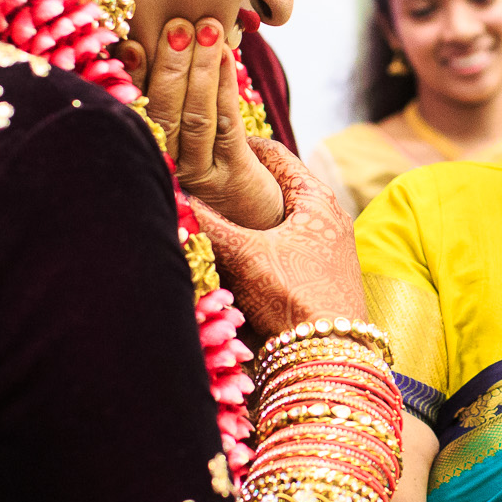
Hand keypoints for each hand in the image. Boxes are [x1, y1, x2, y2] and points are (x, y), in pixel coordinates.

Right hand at [145, 16, 284, 229]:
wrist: (253, 212)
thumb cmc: (215, 159)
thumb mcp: (189, 130)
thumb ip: (172, 93)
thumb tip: (164, 35)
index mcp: (150, 148)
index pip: (138, 107)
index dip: (133, 75)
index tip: (129, 43)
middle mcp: (168, 164)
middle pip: (163, 112)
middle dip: (170, 66)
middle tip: (177, 26)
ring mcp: (200, 172)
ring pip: (196, 117)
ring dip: (201, 70)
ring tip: (206, 30)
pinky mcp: (233, 174)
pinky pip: (228, 125)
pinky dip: (226, 87)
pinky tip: (227, 56)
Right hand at [189, 136, 366, 341]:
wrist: (329, 358)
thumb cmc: (295, 298)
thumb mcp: (244, 254)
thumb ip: (207, 223)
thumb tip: (172, 194)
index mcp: (317, 200)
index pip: (275, 154)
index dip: (240, 145)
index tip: (208, 143)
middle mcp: (328, 220)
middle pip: (277, 189)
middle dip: (241, 186)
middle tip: (202, 181)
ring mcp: (326, 251)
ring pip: (278, 222)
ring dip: (248, 220)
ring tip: (212, 217)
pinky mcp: (319, 279)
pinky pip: (282, 250)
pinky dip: (257, 247)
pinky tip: (235, 259)